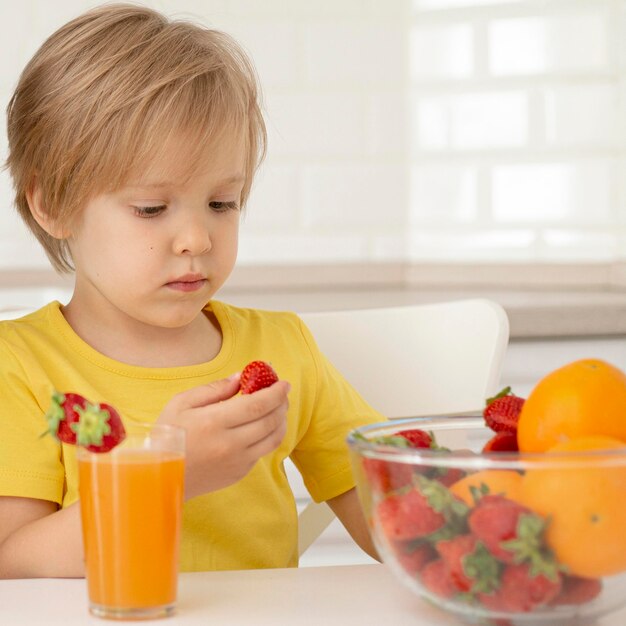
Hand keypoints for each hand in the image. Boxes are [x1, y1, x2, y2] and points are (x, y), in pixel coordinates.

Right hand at [158, 374, 289, 498]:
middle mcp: (230, 444)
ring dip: (281, 420)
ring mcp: (237, 462)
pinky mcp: (239, 474)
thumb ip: (214, 389)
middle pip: (271, 420)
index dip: (276, 392)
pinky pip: (263, 451)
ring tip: (278, 408)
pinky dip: (270, 436)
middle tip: (282, 392)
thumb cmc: (168, 437)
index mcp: (214, 423)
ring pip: (274, 438)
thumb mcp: (182, 404)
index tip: (283, 383)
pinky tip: (263, 426)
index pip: (258, 404)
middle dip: (282, 403)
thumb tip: (241, 378)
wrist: (159, 478)